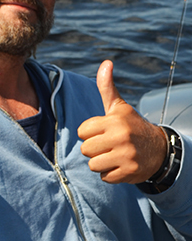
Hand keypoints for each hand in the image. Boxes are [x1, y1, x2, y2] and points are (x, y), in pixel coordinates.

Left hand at [77, 60, 166, 184]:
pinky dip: (110, 174)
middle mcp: (121, 137)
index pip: (83, 131)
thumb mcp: (119, 107)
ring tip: (113, 155)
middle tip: (108, 145)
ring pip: (93, 165)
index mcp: (115, 120)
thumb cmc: (131, 126)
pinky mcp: (129, 172)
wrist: (158, 150)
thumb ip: (107, 87)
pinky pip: (104, 177)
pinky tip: (120, 165)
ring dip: (100, 162)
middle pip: (85, 149)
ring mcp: (126, 156)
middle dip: (94, 149)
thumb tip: (106, 62)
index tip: (103, 132)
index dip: (90, 133)